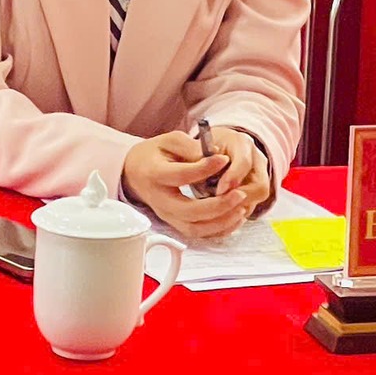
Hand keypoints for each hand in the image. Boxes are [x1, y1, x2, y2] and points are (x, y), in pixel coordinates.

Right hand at [121, 131, 261, 239]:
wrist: (135, 172)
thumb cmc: (154, 154)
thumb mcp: (169, 141)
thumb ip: (190, 146)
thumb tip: (214, 154)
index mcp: (155, 175)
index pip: (181, 176)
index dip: (205, 168)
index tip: (224, 159)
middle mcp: (160, 200)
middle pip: (189, 211)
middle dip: (218, 205)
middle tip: (239, 193)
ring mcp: (167, 215)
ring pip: (194, 228)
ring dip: (221, 221)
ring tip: (241, 208)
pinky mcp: (174, 223)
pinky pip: (197, 233)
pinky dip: (218, 230)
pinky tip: (234, 217)